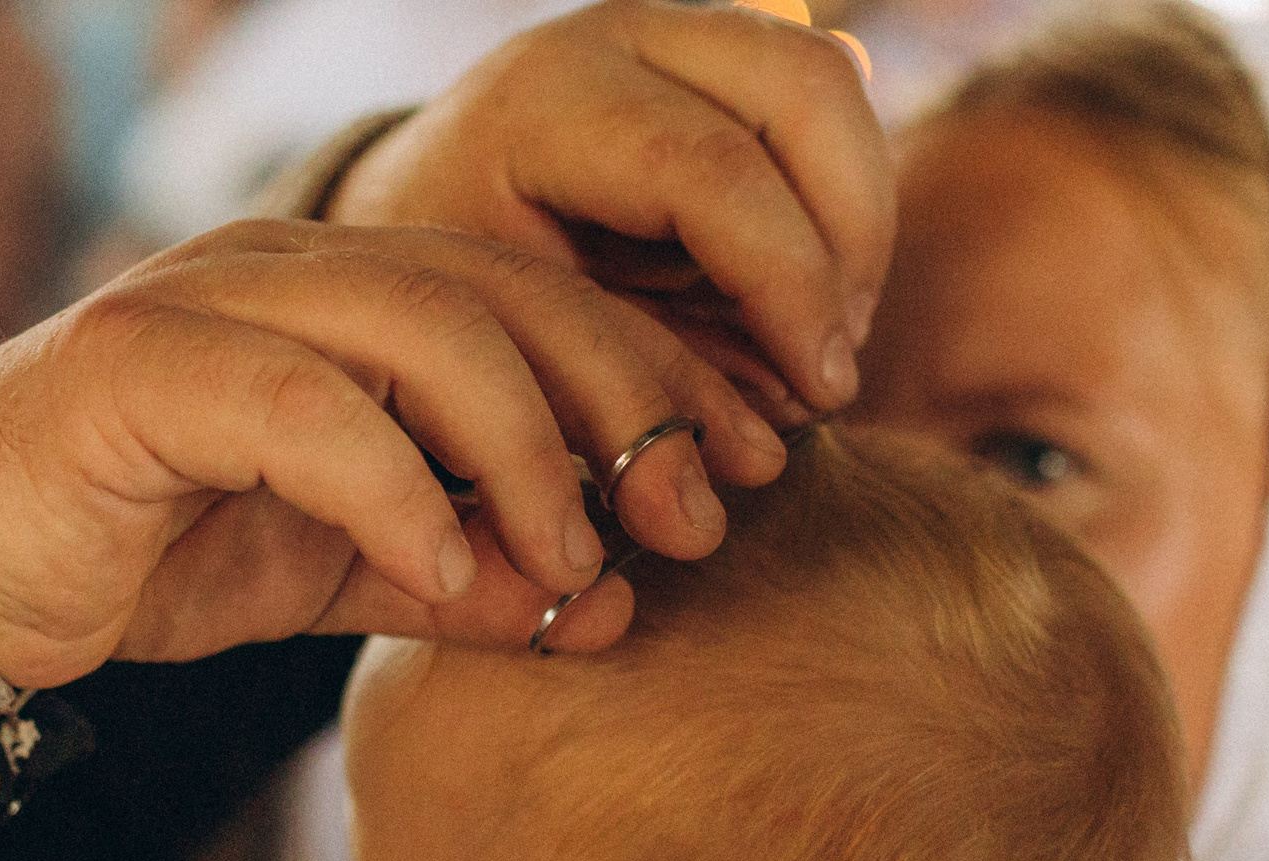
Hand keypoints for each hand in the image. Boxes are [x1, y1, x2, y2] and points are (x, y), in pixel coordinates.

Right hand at [0, 219, 734, 688]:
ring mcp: (209, 304)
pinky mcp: (135, 367)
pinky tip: (438, 572)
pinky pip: (299, 404)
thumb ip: (459, 576)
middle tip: (686, 520)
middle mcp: (288, 268)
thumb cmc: (144, 556)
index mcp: (346, 295)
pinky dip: (389, 487)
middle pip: (505, 290)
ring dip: (521, 448)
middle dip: (621, 404)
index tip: (738, 481)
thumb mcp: (334, 575)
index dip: (653, 380)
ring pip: (419, 323)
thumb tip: (604, 610)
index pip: (539, 297)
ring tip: (569, 560)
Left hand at [328, 0, 891, 432]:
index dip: (788, 284)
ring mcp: (672, 31)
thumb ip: (641, 374)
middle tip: (832, 362)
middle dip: (848, 238)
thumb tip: (785, 415)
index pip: (708, 170)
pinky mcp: (714, 56)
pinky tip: (805, 302)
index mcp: (547, 105)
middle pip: (805, 90)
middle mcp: (617, 38)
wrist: (412, 228)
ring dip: (857, 221)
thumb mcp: (526, 349)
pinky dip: (835, 207)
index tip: (824, 390)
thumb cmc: (457, 307)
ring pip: (831, 85)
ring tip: (826, 340)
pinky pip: (820, 109)